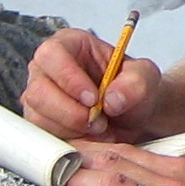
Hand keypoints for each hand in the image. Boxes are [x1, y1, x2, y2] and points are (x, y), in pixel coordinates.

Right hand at [22, 28, 162, 141]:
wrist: (132, 114)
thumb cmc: (132, 88)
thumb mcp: (146, 78)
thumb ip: (136, 82)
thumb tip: (112, 100)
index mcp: (69, 44)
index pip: (52, 54)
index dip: (69, 78)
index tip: (93, 99)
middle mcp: (47, 69)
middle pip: (38, 90)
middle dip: (70, 112)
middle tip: (98, 121)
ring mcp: (40, 97)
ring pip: (38, 116)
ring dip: (71, 129)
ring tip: (100, 128)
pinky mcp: (41, 121)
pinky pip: (44, 135)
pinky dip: (69, 141)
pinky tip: (89, 137)